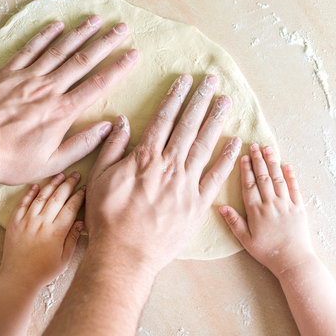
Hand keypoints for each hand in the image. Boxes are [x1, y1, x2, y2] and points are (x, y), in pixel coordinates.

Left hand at [0, 16, 137, 183]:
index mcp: (62, 112)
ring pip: (59, 50)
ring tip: (95, 20)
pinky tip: (57, 26)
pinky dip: (44, 36)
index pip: (97, 85)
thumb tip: (106, 128)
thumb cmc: (12, 159)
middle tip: (121, 28)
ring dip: (79, 33)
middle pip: (83, 60)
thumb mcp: (52, 163)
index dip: (117, 68)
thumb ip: (82, 145)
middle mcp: (49, 89)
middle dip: (105, 42)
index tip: (132, 55)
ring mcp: (28, 78)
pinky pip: (30, 50)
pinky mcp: (9, 74)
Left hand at [0, 172, 84, 288]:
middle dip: (68, 184)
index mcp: (56, 231)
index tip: (85, 188)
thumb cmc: (43, 271)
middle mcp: (42, 223)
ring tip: (60, 175)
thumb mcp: (64, 259)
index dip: (79, 196)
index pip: (71, 207)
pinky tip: (37, 186)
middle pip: (58, 197)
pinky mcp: (15, 222)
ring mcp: (27, 221)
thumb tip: (80, 222)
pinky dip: (30, 193)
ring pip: (42, 197)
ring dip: (52, 184)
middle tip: (76, 174)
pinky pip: (23, 203)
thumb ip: (72, 239)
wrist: (17, 278)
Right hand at [85, 74, 241, 273]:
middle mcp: (169, 166)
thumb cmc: (108, 219)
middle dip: (200, 100)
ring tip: (227, 101)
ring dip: (216, 121)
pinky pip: (216, 177)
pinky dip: (227, 159)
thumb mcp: (99, 179)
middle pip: (188, 126)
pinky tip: (235, 142)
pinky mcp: (197, 204)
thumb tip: (123, 122)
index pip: (164, 119)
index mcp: (145, 158)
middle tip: (212, 81)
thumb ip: (113, 148)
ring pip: (204, 145)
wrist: (125, 255)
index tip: (185, 81)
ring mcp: (186, 185)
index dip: (175, 97)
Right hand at [220, 144, 314, 274]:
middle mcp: (271, 204)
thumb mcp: (246, 240)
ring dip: (273, 163)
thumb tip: (221, 206)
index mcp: (256, 211)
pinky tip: (287, 165)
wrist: (293, 261)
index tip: (243, 157)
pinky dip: (291, 176)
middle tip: (255, 146)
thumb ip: (234, 222)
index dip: (245, 170)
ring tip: (268, 149)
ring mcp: (286, 204)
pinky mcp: (299, 208)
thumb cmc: (267, 252)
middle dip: (258, 160)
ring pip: (278, 179)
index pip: (249, 185)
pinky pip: (294, 188)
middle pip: (263, 178)